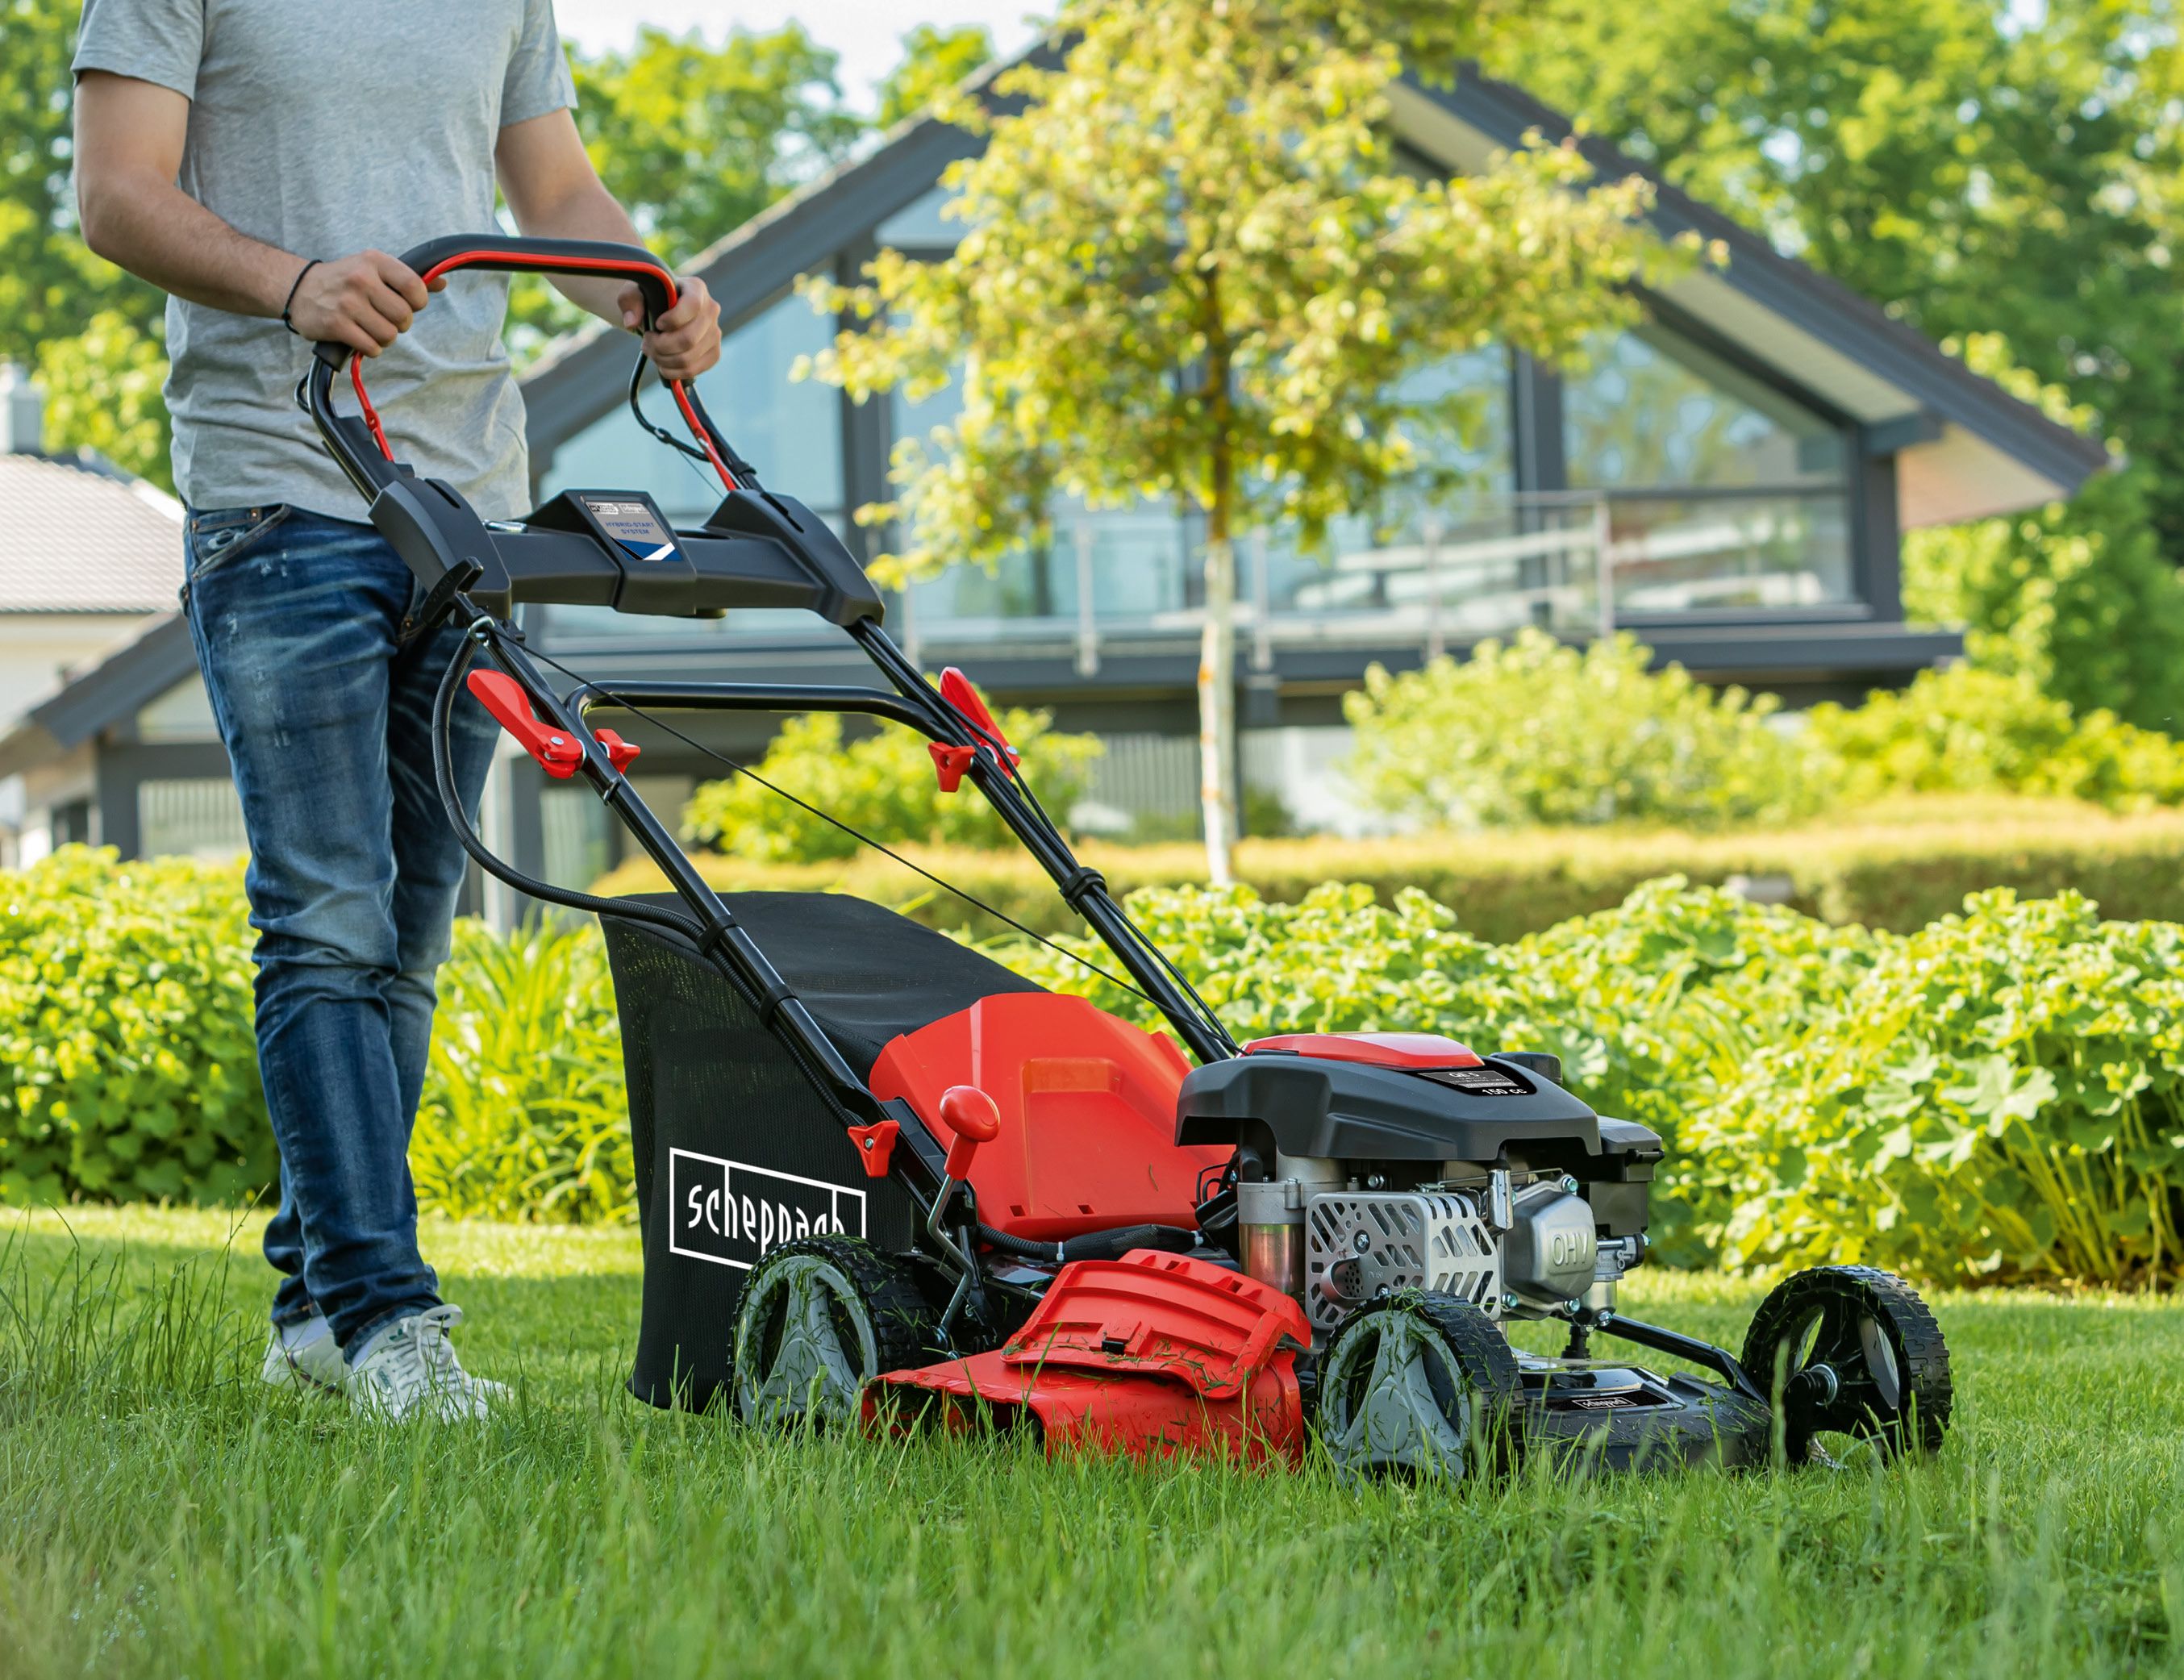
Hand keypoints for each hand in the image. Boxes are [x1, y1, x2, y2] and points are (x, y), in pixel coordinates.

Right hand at [286, 250, 443, 355]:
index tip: (409, 304)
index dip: (418, 303)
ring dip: (384, 338)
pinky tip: (359, 336)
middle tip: (384, 318)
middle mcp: (361, 279)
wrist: (298, 289)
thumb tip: (442, 282)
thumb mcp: (373, 268)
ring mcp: (348, 303)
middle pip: (404, 317)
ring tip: (369, 327)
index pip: (415, 287)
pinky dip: (370, 348)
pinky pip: (372, 348)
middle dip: (399, 324)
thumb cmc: (345, 281)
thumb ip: (407, 278)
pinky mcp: (337, 325)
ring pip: (389, 335)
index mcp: (375, 261)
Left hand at [622, 274, 720, 381]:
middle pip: (689, 339)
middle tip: (646, 342)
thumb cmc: (647, 299)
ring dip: (663, 360)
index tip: (657, 324)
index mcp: (696, 288)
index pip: (693, 306)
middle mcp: (711, 310)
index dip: (673, 319)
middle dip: (661, 346)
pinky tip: (662, 363)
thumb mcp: (633, 293)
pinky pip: (693, 370)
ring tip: (652, 352)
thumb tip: (631, 322)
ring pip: (688, 359)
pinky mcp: (713, 353)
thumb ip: (629, 301)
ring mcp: (715, 333)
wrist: (659, 313)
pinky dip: (672, 372)